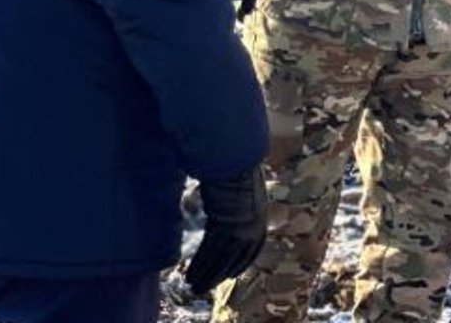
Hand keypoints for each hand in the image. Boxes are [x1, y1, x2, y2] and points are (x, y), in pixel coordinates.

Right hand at [176, 164, 266, 295]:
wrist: (236, 162)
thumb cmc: (238, 172)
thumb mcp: (247, 193)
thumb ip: (242, 208)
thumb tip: (233, 213)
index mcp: (259, 222)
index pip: (250, 253)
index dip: (238, 265)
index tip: (228, 275)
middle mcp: (251, 230)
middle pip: (232, 261)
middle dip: (216, 276)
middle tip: (203, 288)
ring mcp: (237, 229)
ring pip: (218, 260)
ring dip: (204, 275)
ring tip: (193, 286)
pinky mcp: (222, 227)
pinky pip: (209, 252)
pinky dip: (199, 265)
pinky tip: (191, 274)